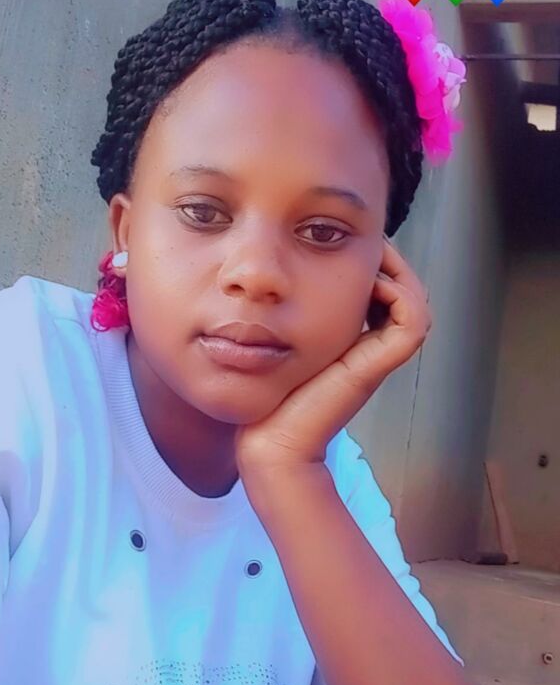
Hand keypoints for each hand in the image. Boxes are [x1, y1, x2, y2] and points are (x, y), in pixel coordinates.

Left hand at [235, 237, 432, 474]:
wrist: (270, 441)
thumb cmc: (267, 394)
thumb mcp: (280, 345)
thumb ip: (287, 319)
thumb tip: (273, 283)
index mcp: (353, 343)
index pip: (387, 294)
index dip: (377, 264)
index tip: (350, 243)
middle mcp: (370, 349)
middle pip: (407, 295)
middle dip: (390, 261)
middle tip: (366, 242)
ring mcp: (377, 358)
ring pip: (417, 303)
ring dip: (399, 272)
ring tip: (370, 258)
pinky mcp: (375, 367)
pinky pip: (413, 322)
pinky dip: (401, 294)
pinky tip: (369, 284)